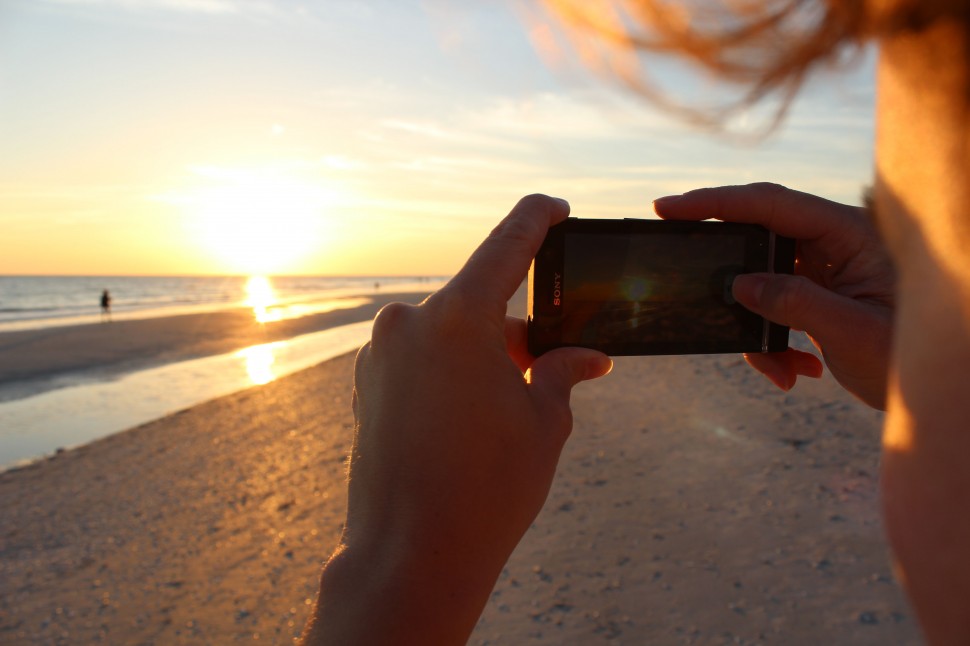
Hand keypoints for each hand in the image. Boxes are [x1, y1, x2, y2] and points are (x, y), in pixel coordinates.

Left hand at [303, 195, 611, 644]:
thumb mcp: (543, 423)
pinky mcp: (368, 383)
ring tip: (513, 402)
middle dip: (519, 327)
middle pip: (479, 301)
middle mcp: (410, 323)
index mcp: (458, 318)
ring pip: (449, 332)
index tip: (557, 210)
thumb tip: (587, 356)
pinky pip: (421, 357)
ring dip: (484, 352)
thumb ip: (562, 372)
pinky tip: (473, 413)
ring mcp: (381, 354)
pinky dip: (452, 369)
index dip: (538, 220)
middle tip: (553, 362)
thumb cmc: (486, 488)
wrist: (411, 554)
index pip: (507, 243)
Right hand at [654, 182, 894, 409]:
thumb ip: (793, 301)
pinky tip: (799, 373)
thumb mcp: (852, 330)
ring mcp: (826, 272)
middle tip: (689, 278)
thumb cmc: (912, 355)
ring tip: (780, 369)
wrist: (940, 394)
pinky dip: (773, 345)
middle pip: (759, 238)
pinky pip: (774, 310)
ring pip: (762, 282)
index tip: (668, 209)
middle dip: (730, 273)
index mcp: (849, 234)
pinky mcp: (819, 299)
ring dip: (758, 328)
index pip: (771, 204)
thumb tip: (738, 285)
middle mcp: (835, 245)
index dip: (715, 202)